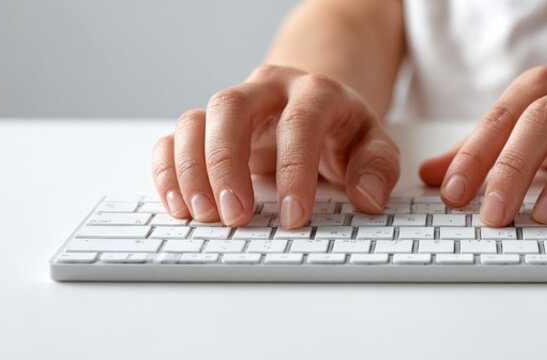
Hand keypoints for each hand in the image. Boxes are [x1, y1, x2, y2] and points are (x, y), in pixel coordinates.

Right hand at [152, 65, 399, 227]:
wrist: (317, 108)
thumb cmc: (343, 133)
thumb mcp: (374, 145)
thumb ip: (378, 168)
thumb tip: (367, 196)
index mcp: (313, 92)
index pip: (299, 121)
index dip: (294, 169)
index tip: (293, 215)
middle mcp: (265, 90)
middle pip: (232, 108)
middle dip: (227, 164)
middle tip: (236, 215)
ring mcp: (232, 106)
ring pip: (195, 121)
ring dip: (192, 170)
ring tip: (204, 216)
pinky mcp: (206, 128)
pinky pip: (173, 138)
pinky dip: (168, 171)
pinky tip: (179, 206)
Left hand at [419, 66, 546, 225]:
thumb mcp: (527, 139)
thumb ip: (481, 155)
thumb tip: (430, 175)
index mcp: (543, 88)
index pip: (501, 117)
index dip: (475, 155)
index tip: (454, 194)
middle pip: (543, 120)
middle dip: (514, 169)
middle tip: (494, 214)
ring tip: (545, 216)